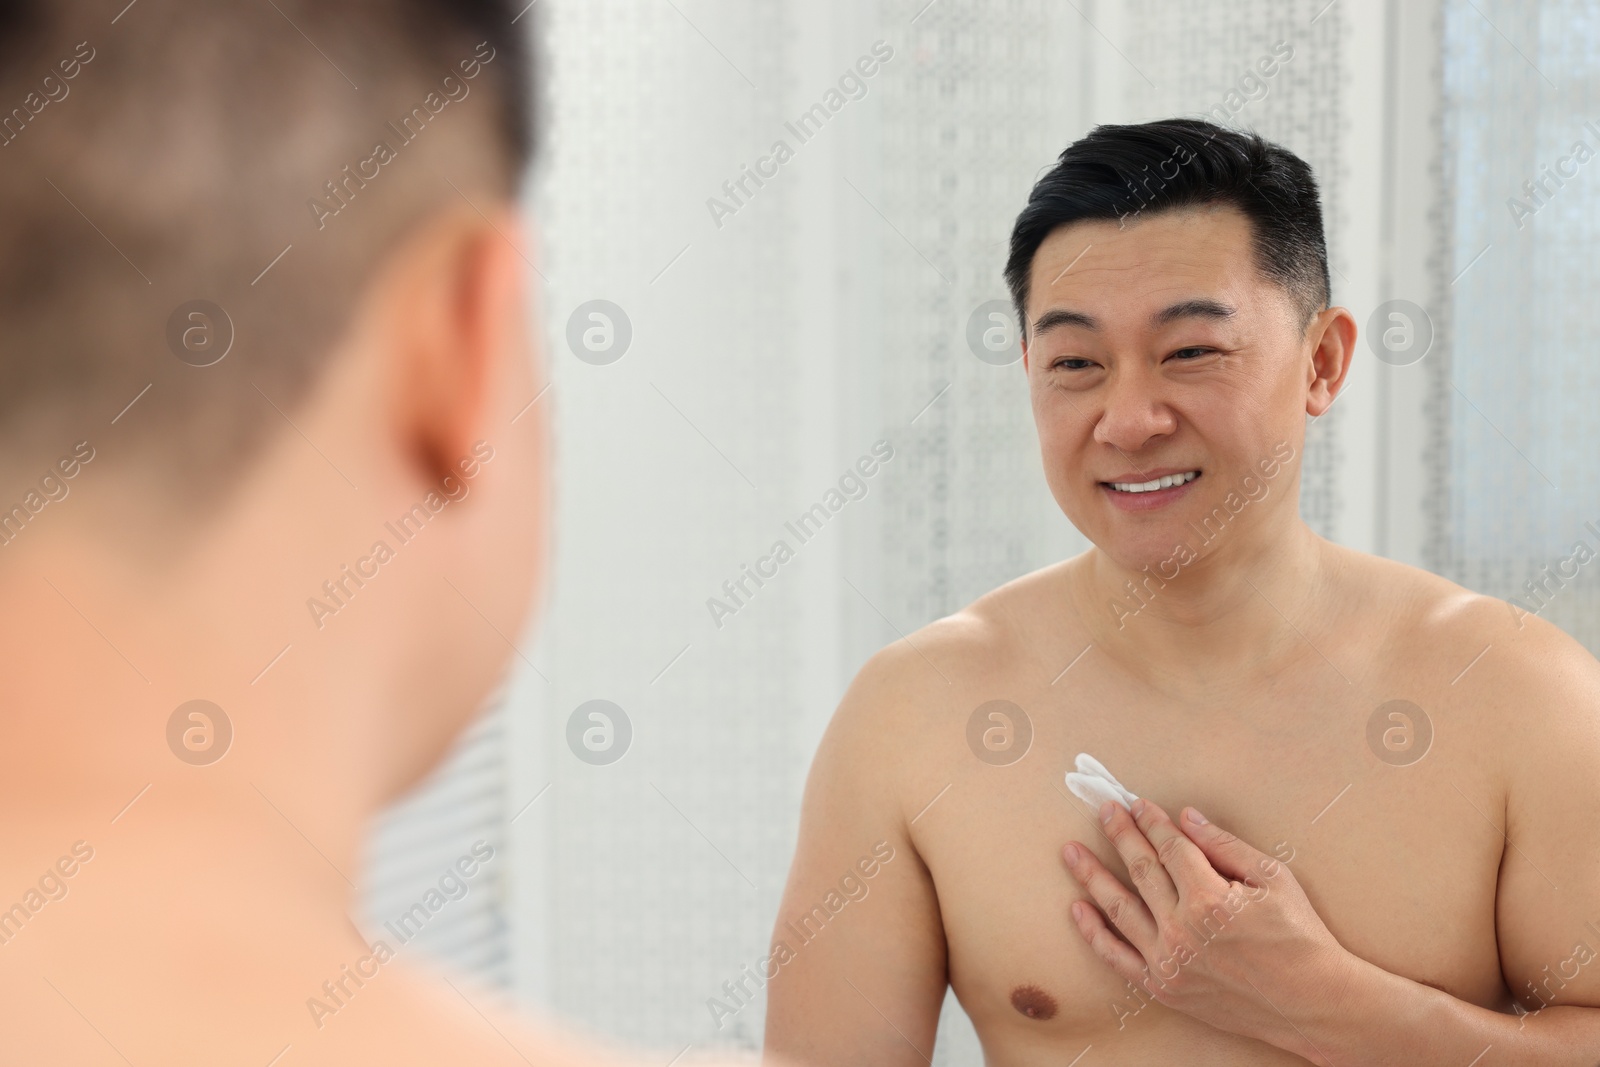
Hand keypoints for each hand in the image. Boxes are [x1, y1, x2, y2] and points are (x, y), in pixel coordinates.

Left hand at [1062, 799, 1354, 1056]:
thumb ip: (1224, 845)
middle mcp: (1182, 929)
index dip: (1152, 822)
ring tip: (1071, 852)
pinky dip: (1094, 933)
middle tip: (1104, 811)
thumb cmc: (1300, 938)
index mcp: (1209, 898)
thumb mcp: (1272, 878)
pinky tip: (1078, 909)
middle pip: (1141, 869)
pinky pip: (1117, 958)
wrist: (1313, 1002)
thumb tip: (1186, 817)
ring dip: (1092, 876)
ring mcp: (1169, 961)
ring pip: (1119, 909)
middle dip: (1121, 835)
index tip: (1137, 804)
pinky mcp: (1164, 987)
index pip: (1169, 848)